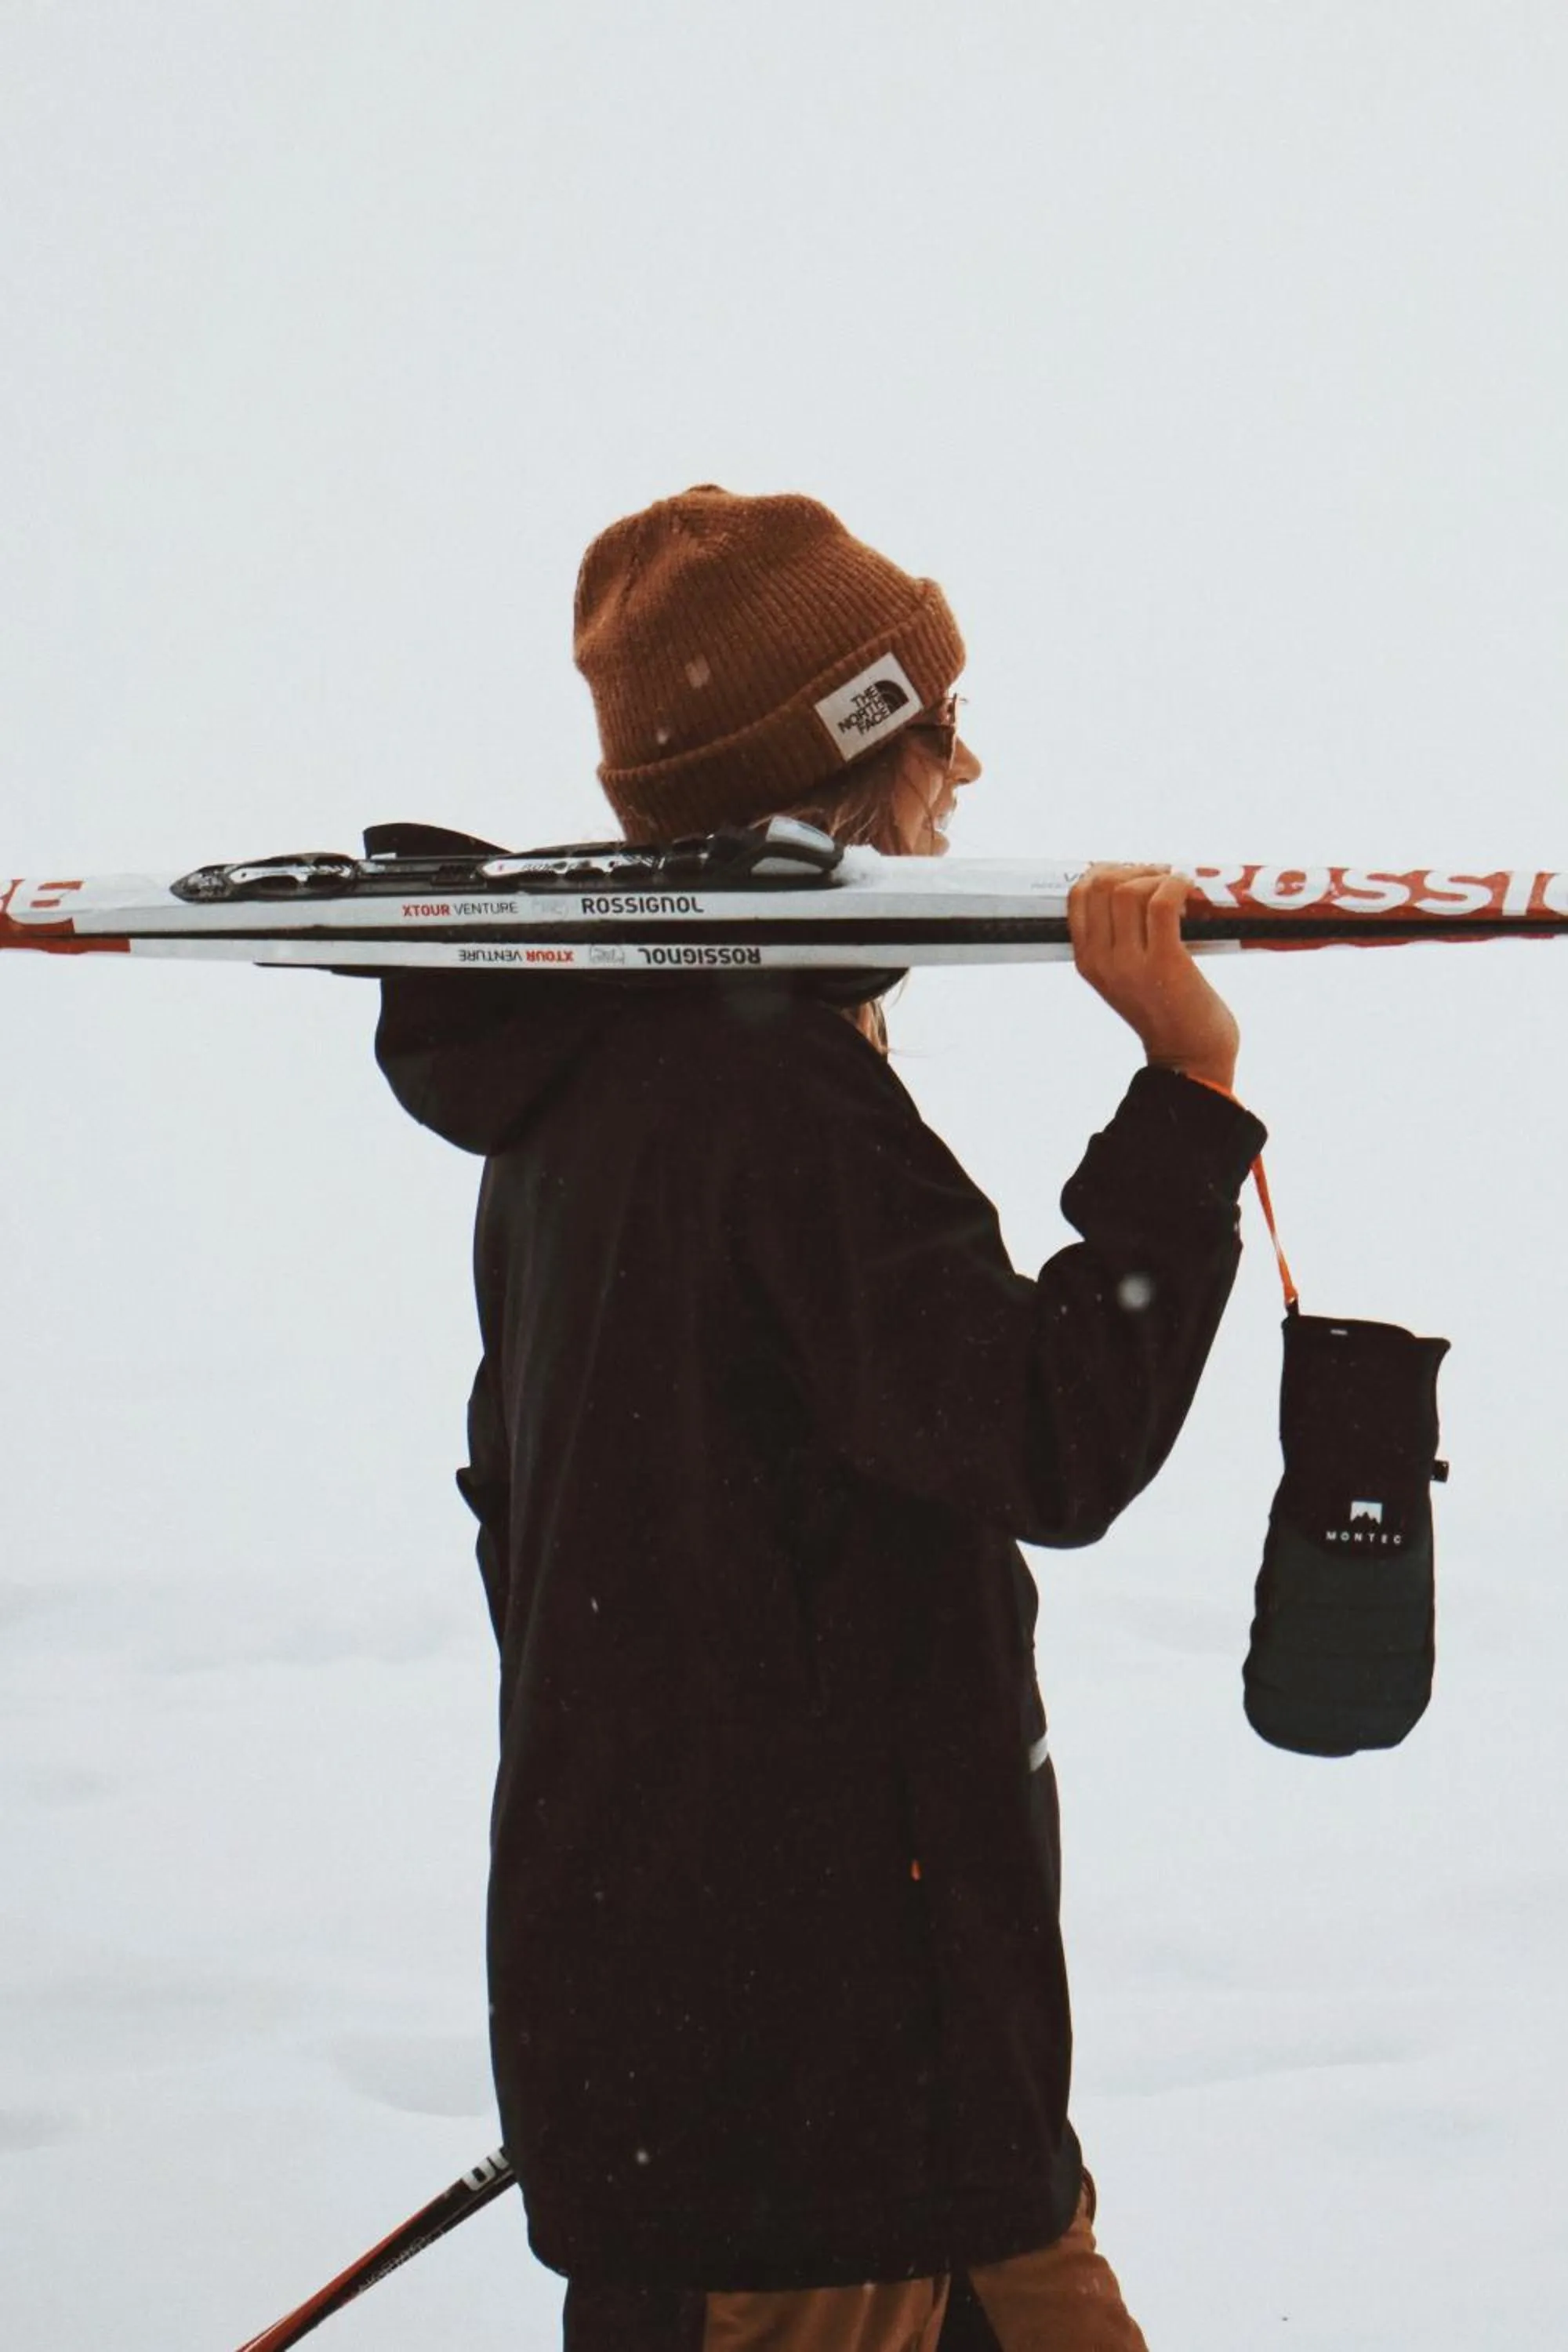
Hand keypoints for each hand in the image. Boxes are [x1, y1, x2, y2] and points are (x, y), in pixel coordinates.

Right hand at [1068, 864, 1239, 1092]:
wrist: (1189, 1057)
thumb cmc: (1167, 1013)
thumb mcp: (1126, 978)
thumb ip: (1121, 943)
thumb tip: (1136, 890)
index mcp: (1087, 962)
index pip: (1077, 895)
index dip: (1107, 871)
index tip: (1135, 875)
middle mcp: (1101, 961)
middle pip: (1100, 885)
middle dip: (1133, 869)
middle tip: (1160, 878)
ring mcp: (1129, 963)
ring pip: (1129, 890)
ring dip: (1157, 877)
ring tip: (1177, 886)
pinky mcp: (1163, 962)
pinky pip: (1161, 903)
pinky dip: (1176, 886)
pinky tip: (1188, 889)